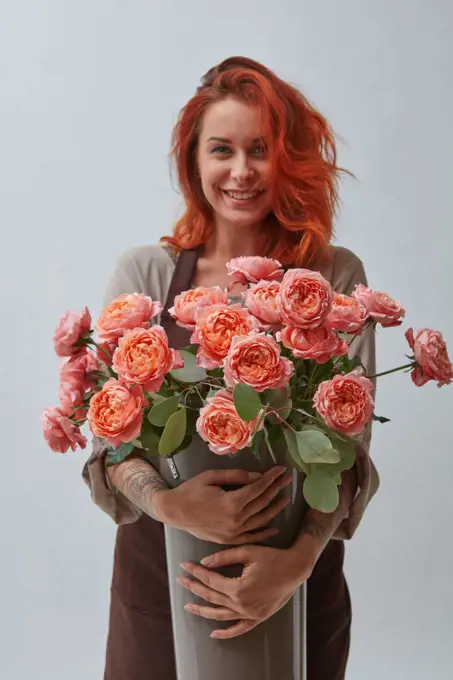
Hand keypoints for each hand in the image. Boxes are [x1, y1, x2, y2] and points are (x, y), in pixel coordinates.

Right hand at [153, 466, 291, 543]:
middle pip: (262, 502)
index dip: (271, 478)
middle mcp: (235, 520)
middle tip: (287, 479)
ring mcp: (233, 532)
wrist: (175, 511)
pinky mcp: (229, 540)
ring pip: (261, 520)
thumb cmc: (191, 491)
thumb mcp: (212, 477)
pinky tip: (274, 527)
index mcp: (231, 502)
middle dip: (276, 489)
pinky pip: (251, 536)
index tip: (281, 470)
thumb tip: (258, 476)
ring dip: (275, 509)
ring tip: (285, 499)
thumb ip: (236, 476)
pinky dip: (264, 532)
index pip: (258, 488)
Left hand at [177, 544, 312, 637]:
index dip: (196, 572)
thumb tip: (204, 563)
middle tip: (181, 580)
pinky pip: (239, 628)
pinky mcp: (258, 617)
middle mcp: (242, 604)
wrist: (295, 567)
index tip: (185, 565)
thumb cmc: (272, 556)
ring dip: (203, 611)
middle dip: (194, 587)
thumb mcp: (247, 551)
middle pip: (212, 597)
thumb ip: (224, 557)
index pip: (210, 580)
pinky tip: (214, 633)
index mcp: (238, 587)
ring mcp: (250, 613)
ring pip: (221, 615)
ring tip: (188, 606)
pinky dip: (226, 632)